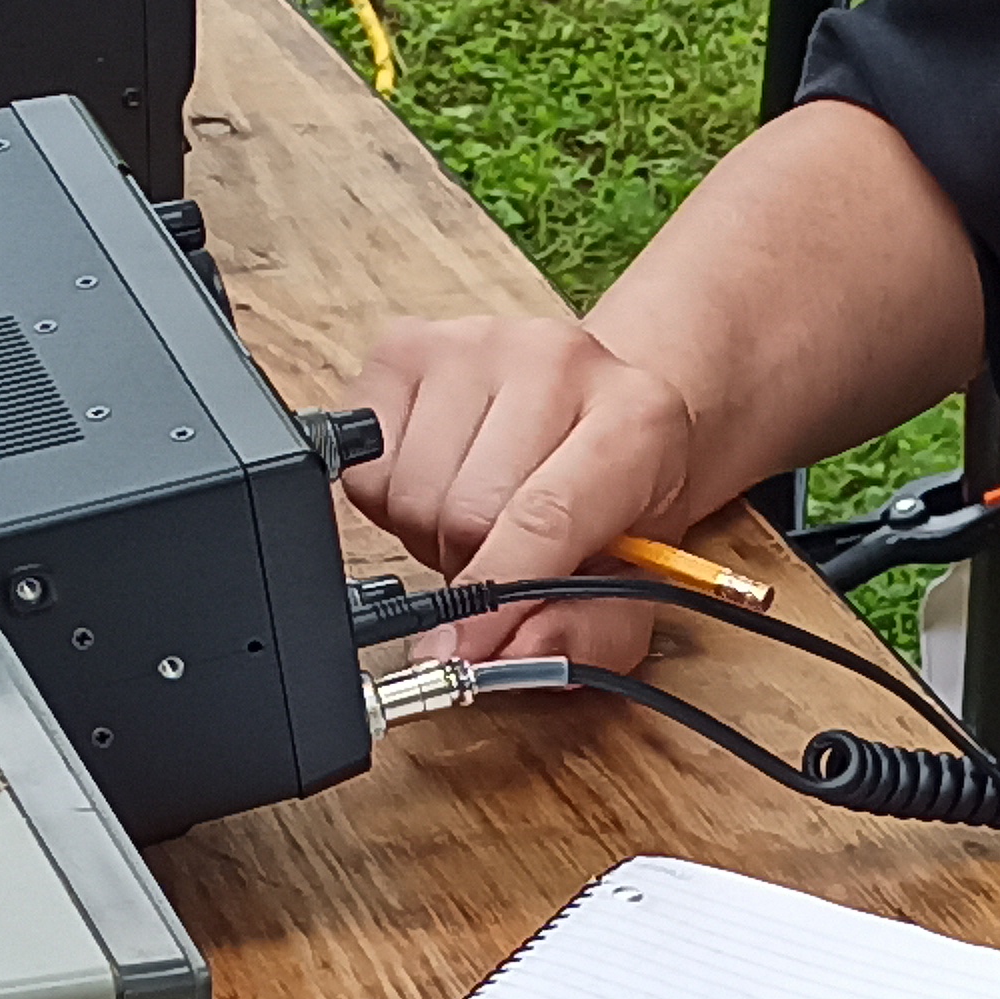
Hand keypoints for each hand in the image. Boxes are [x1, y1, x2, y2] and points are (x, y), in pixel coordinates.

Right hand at [347, 308, 710, 668]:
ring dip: (428, 532)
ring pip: (407, 491)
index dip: (494, 599)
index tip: (459, 652)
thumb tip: (510, 656)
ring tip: (473, 517)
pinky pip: (364, 465)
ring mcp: (474, 342)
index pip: (544, 517)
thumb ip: (589, 633)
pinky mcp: (406, 343)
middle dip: (468, 567)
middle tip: (499, 560)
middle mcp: (555, 360)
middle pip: (463, 511)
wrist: (606, 407)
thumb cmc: (619, 493)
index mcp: (635, 419)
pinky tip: (436, 478)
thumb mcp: (635, 579)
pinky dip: (388, 497)